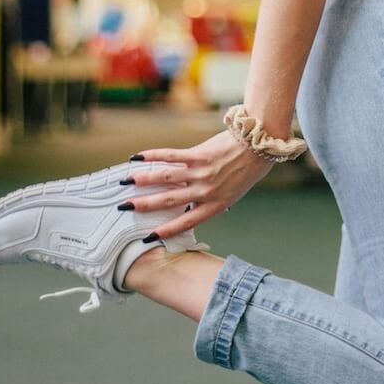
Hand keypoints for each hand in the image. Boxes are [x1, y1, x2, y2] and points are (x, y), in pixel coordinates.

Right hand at [119, 130, 275, 237]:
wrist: (259, 145)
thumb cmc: (247, 170)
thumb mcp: (233, 193)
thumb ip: (214, 202)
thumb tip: (195, 210)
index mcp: (216, 204)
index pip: (186, 222)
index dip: (166, 231)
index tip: (148, 238)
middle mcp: (206, 191)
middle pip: (169, 201)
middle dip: (144, 205)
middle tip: (124, 208)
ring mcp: (201, 172)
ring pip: (166, 178)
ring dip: (143, 180)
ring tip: (125, 182)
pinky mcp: (199, 154)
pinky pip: (171, 156)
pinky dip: (153, 156)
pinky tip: (138, 157)